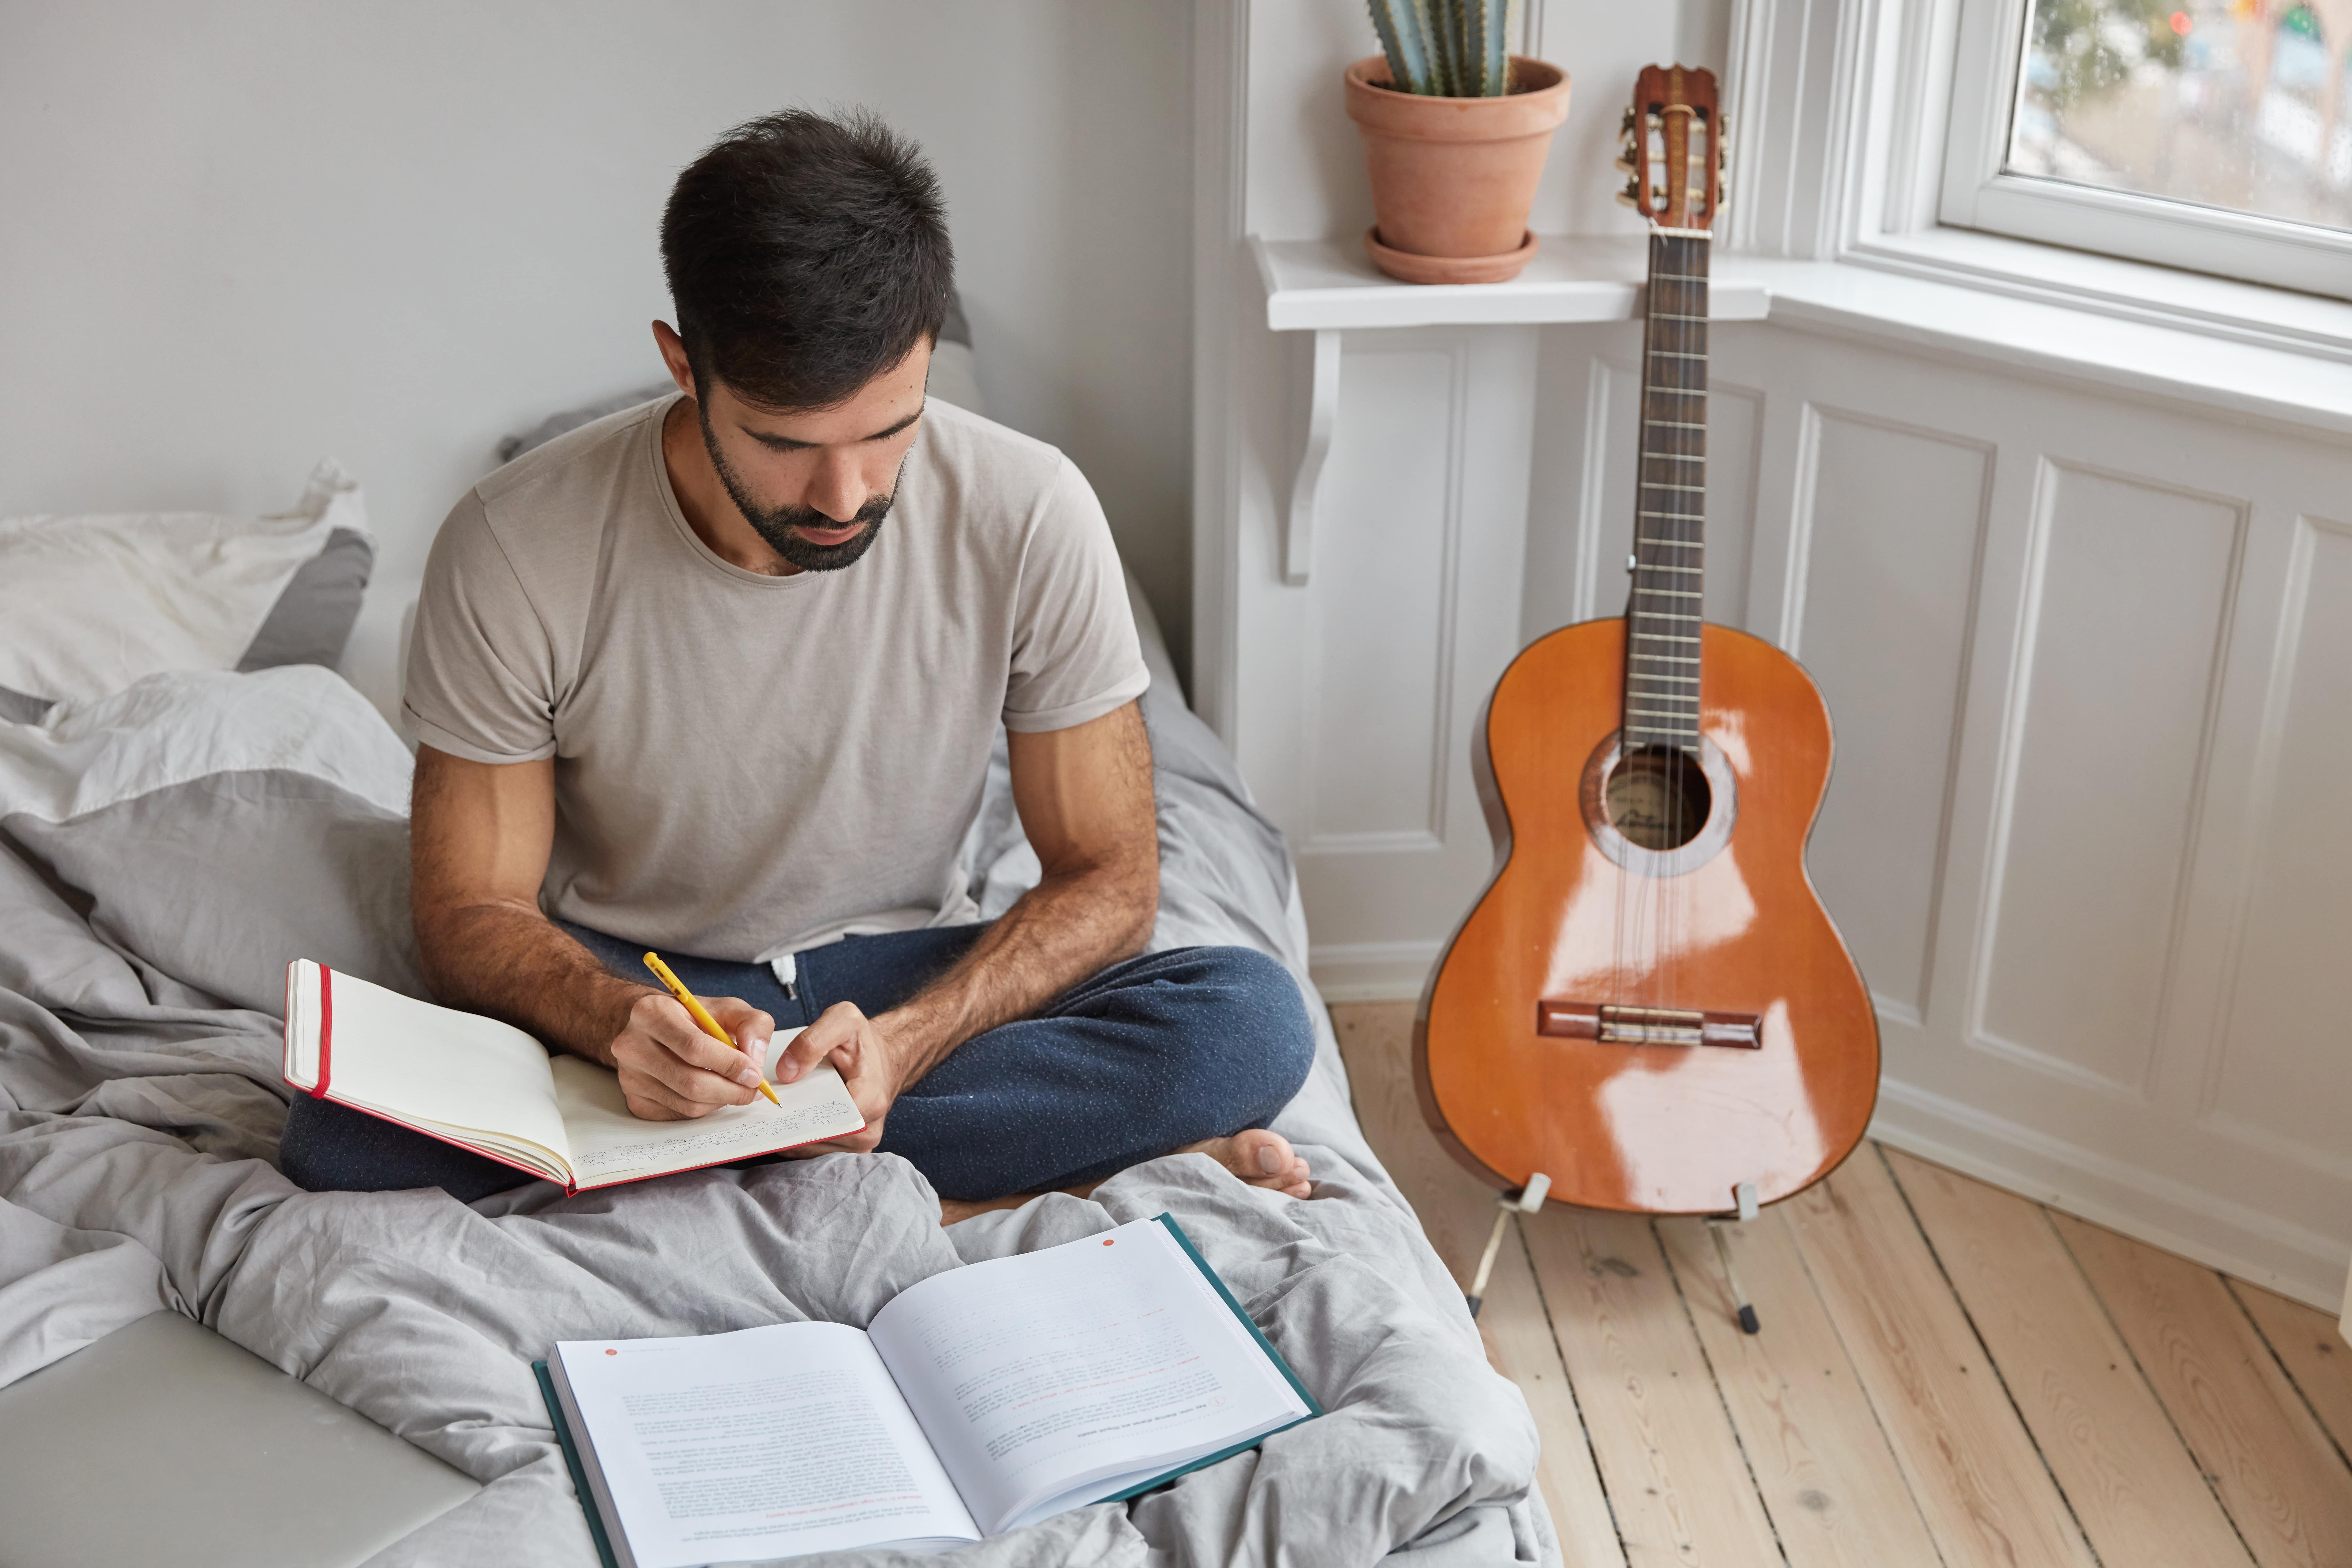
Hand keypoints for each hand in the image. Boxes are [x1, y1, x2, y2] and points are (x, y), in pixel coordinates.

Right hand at [608, 990, 774, 1120]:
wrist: (650, 1028)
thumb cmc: (690, 1018)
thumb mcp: (725, 1008)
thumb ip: (751, 1024)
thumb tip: (756, 1059)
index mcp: (652, 1013)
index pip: (695, 1048)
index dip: (730, 1065)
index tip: (754, 1074)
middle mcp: (632, 1045)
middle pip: (690, 1082)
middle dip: (731, 1091)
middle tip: (752, 1090)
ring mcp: (630, 1076)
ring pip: (687, 1104)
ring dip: (720, 1101)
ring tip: (735, 1089)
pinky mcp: (634, 1100)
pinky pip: (678, 1114)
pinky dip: (703, 1107)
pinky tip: (710, 1092)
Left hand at [775, 1001, 902, 1152]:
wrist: (881, 1058)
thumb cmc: (862, 1040)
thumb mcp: (843, 1020)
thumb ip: (812, 1041)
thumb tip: (785, 1072)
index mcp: (870, 1100)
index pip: (826, 1120)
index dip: (797, 1111)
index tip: (777, 1100)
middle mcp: (867, 1130)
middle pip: (815, 1138)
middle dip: (789, 1123)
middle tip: (768, 1108)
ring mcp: (858, 1144)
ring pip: (811, 1149)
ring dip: (790, 1133)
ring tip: (775, 1113)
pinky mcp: (848, 1148)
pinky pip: (814, 1151)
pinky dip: (797, 1137)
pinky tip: (787, 1119)